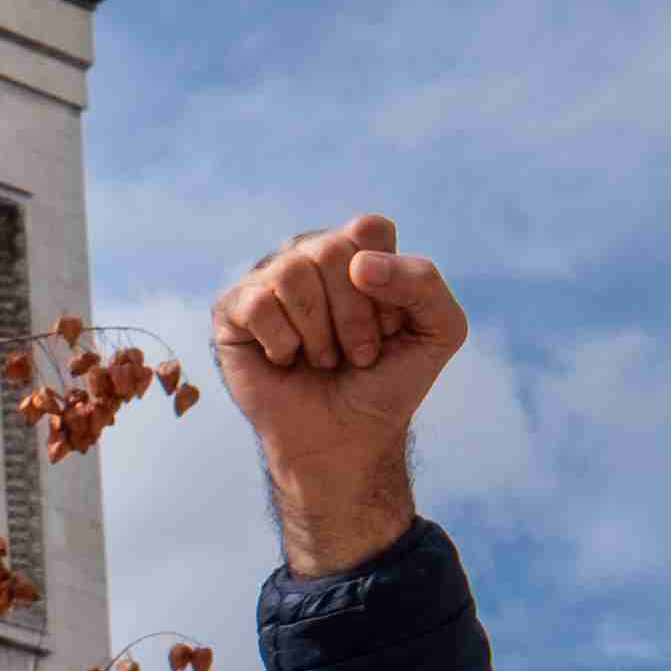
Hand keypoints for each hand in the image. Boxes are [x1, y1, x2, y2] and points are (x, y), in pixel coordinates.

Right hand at [206, 210, 469, 574]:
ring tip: (323, 360)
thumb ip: (424, 283)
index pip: (368, 230)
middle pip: (330, 251)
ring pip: (291, 274)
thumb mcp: (438, 332)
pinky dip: (282, 344)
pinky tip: (285, 361)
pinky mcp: (232, 310)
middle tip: (357, 354)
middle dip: (353, 316)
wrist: (345, 439)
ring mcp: (267, 280)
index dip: (385, 284)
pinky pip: (257, 304)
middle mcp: (309, 257)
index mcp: (356, 252)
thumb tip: (358, 265)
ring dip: (318, 334)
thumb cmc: (386, 382)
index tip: (389, 327)